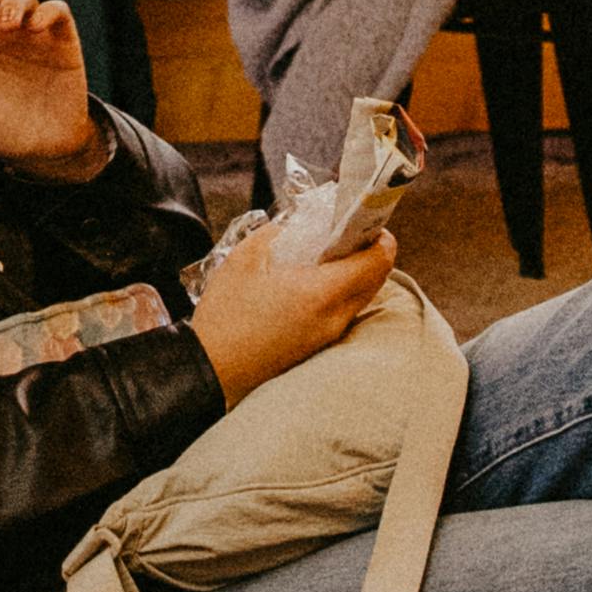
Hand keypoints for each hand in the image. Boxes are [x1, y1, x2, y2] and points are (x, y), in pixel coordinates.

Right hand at [189, 224, 400, 405]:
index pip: (377, 262)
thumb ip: (273, 236)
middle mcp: (334, 317)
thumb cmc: (226, 317)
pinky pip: (344, 312)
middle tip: (347, 233)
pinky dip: (342, 292)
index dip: (380, 237)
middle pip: (376, 280)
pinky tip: (313, 281)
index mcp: (321, 293)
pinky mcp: (318, 347)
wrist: (211, 370)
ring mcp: (328, 336)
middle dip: (370, 252)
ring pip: (361, 297)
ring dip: (356, 273)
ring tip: (329, 254)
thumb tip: (292, 229)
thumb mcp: (243, 261)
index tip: (366, 221)